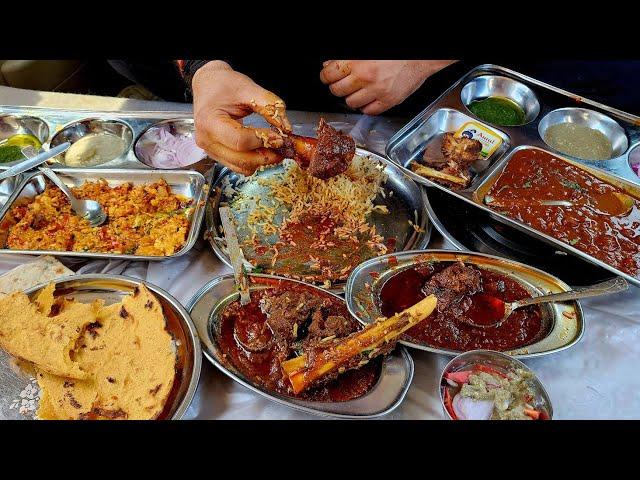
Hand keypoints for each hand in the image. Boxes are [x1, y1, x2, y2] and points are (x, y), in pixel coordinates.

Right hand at [192, 60, 291, 175]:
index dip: (262, 140)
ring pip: (241, 167)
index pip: (240, 141)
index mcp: (210, 122)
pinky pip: (238, 166)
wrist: (209, 85)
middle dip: (266, 156)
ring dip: (261, 160)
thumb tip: (285, 127)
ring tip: (274, 148)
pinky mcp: (217, 154)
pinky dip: (253, 161)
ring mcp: (210, 150)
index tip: (279, 136)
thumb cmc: (223, 85)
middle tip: (282, 147)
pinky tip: (262, 149)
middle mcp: (206, 140)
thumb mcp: (248, 88)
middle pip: (241, 159)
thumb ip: (269, 105)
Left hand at [320, 60, 456, 114]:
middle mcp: (366, 77)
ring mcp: (377, 91)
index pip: (330, 74)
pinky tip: (368, 98)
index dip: (326, 75)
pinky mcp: (387, 102)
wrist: (421, 57)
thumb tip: (330, 63)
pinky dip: (366, 107)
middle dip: (337, 87)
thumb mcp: (367, 52)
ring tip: (357, 91)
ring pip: (351, 103)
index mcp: (359, 62)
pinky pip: (368, 111)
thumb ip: (347, 58)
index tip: (327, 76)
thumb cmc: (397, 54)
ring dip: (351, 97)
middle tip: (341, 84)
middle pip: (337, 90)